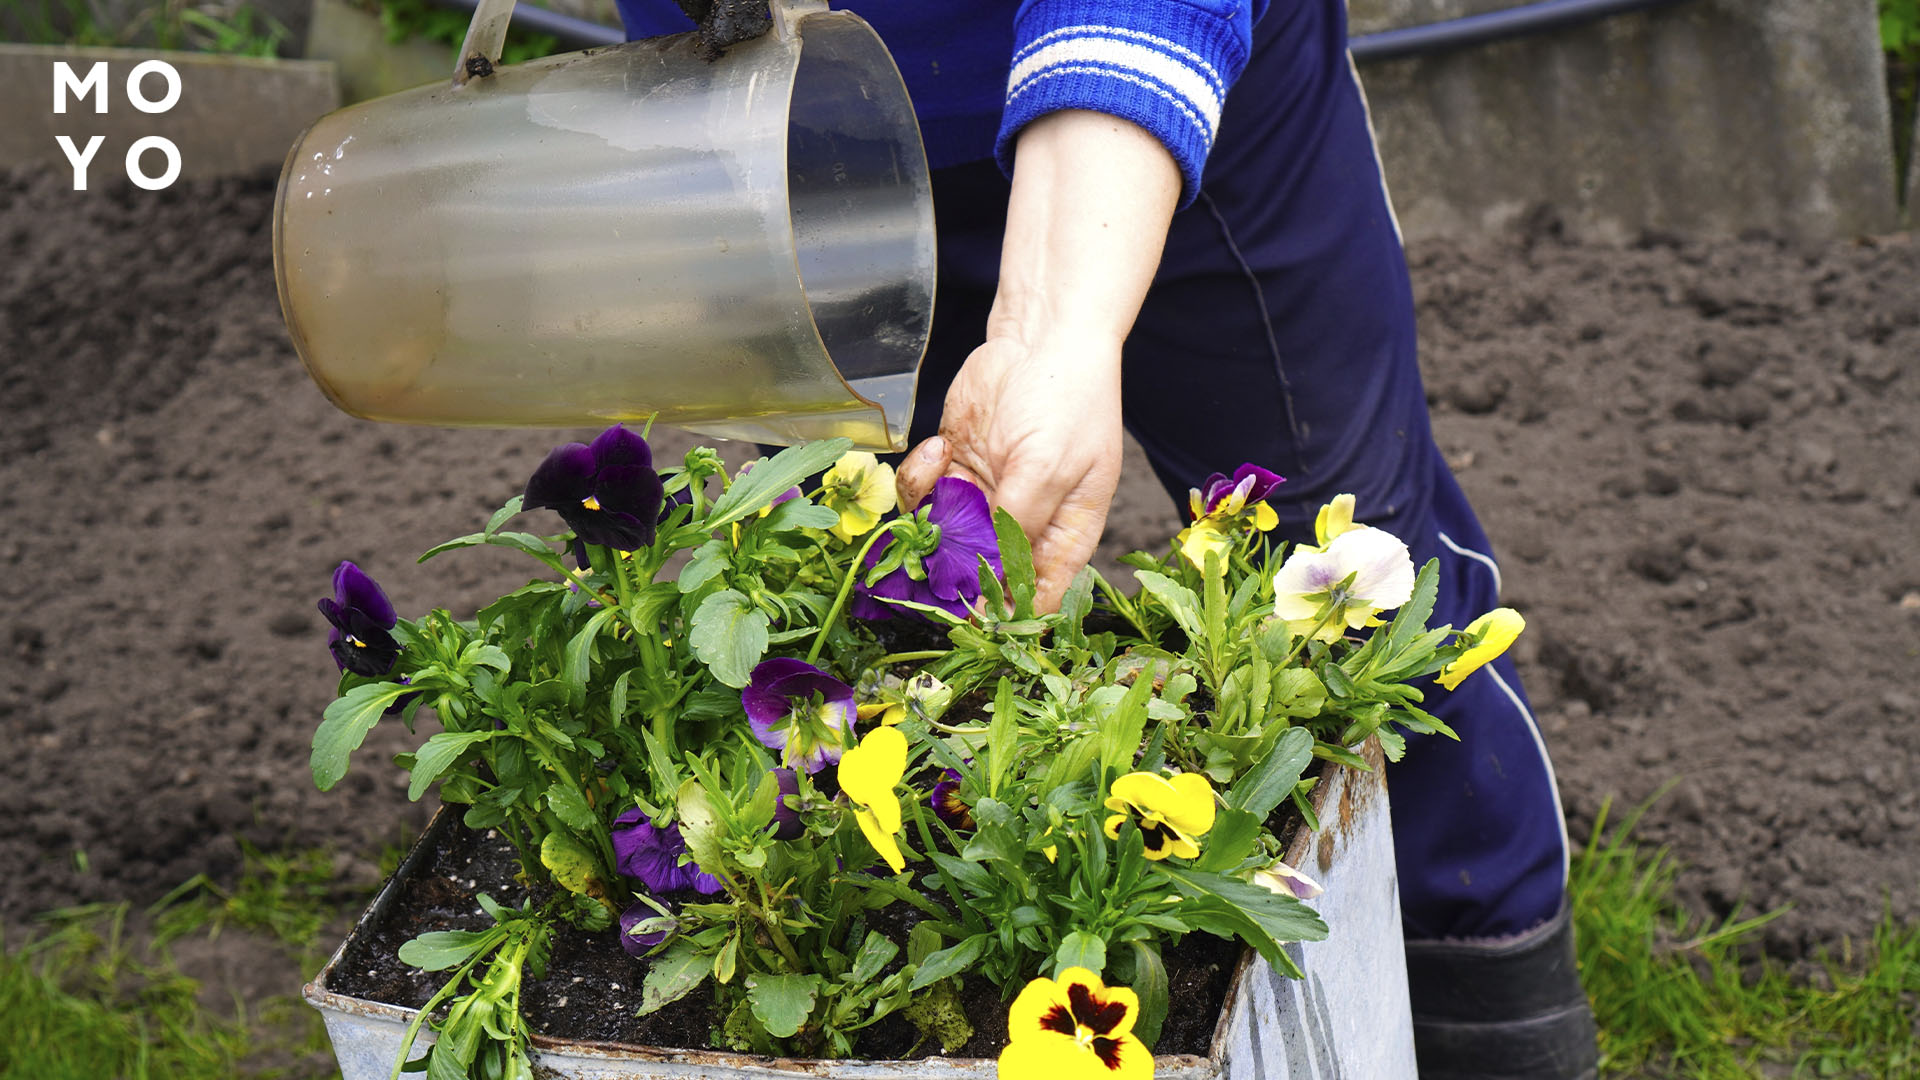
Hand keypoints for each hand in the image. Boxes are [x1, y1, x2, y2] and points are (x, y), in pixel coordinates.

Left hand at [896, 336, 1122, 612]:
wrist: (1041, 336)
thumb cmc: (1064, 400)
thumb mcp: (1046, 469)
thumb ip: (1016, 527)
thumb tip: (994, 583)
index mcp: (1065, 535)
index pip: (1037, 595)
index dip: (1004, 614)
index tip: (969, 618)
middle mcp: (1025, 523)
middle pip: (983, 573)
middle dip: (950, 569)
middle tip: (925, 555)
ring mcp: (988, 496)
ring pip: (944, 537)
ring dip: (928, 518)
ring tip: (939, 468)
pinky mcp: (956, 468)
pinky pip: (926, 496)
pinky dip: (921, 478)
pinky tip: (938, 448)